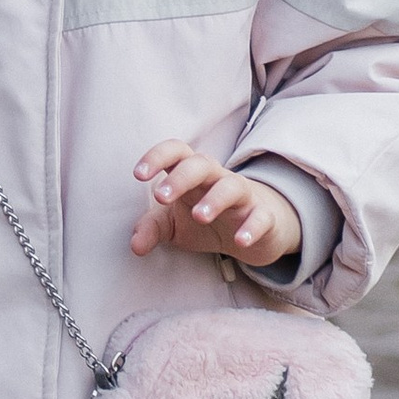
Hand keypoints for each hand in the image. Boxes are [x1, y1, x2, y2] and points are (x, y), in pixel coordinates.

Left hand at [130, 139, 299, 268]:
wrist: (256, 230)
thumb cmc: (206, 218)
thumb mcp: (175, 225)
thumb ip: (153, 229)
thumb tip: (135, 245)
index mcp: (191, 175)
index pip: (175, 152)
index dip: (156, 157)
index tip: (138, 174)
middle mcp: (216, 179)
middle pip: (201, 164)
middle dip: (180, 177)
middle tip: (160, 197)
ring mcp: (243, 195)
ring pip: (232, 186)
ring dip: (215, 199)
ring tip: (199, 216)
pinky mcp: (263, 216)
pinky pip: (261, 216)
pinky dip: (252, 227)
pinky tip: (240, 241)